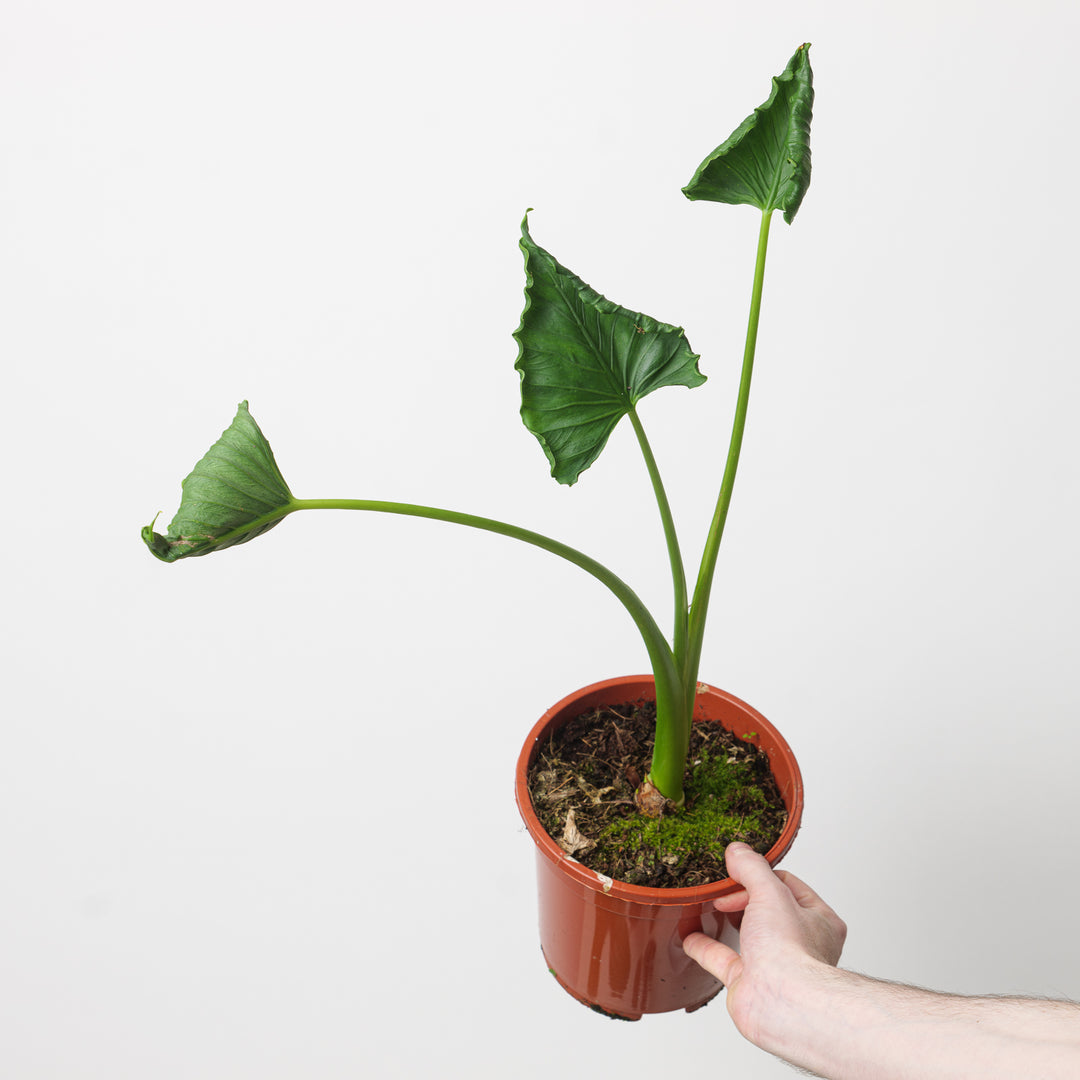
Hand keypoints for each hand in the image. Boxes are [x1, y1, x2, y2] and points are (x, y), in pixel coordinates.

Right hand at [683, 842, 845, 1045]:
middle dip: (742, 897)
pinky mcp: (747, 982)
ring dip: (725, 919)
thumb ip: (752, 868)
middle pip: (765, 908)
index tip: (738, 870)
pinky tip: (690, 935)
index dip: (761, 875)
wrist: (781, 1002)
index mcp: (818, 920)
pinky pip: (721, 959)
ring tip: (709, 904)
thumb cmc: (791, 953)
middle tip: (723, 888)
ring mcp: (772, 964)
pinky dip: (704, 946)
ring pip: (745, 934)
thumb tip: (738, 850)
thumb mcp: (771, 892)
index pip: (788, 884)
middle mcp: (798, 943)